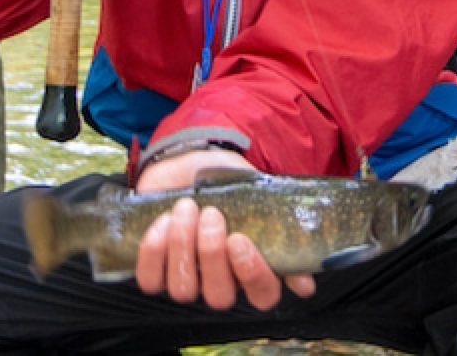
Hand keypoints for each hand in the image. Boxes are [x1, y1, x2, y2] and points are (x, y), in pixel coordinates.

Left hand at [134, 149, 316, 309]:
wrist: (188, 160)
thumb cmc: (227, 180)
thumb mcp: (258, 193)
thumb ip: (280, 226)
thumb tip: (305, 282)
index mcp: (253, 269)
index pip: (263, 295)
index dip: (251, 274)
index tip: (239, 239)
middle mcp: (221, 282)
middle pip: (219, 296)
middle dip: (211, 254)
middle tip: (211, 214)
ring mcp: (186, 280)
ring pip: (183, 289)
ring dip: (183, 246)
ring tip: (187, 208)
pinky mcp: (155, 271)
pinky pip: (151, 280)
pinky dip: (154, 250)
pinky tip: (164, 221)